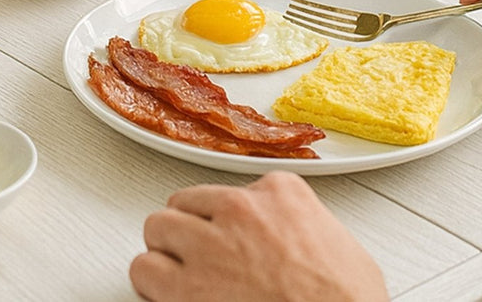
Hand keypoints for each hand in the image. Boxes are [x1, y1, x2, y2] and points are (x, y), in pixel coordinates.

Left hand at [130, 172, 386, 301]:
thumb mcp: (336, 242)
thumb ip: (298, 223)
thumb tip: (289, 238)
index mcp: (279, 192)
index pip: (227, 190)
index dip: (223, 221)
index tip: (227, 238)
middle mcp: (240, 209)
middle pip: (183, 203)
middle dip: (186, 231)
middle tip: (196, 257)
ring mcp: (211, 245)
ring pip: (157, 228)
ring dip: (165, 253)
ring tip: (178, 276)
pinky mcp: (189, 288)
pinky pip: (145, 271)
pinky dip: (152, 286)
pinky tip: (168, 297)